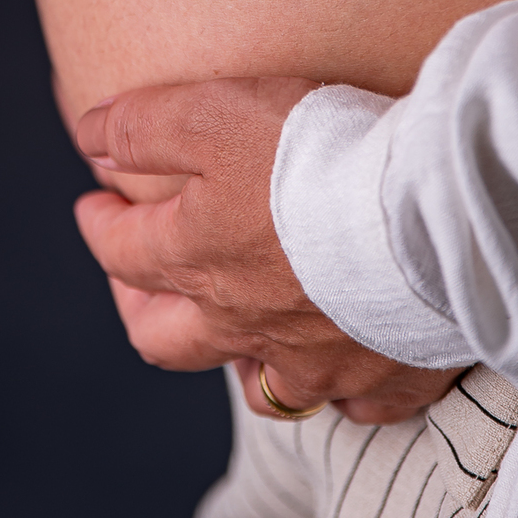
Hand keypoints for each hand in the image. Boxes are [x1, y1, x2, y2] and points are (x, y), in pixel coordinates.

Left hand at [75, 77, 460, 423]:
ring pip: (259, 387)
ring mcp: (318, 361)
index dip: (99, 224)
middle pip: (167, 339)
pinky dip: (342, 391)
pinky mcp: (388, 376)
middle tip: (134, 285)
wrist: (430, 212)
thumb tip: (88, 138)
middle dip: (140, 310)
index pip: (122, 250)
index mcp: (196, 260)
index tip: (93, 205)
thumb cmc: (315, 155)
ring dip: (238, 364)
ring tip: (235, 335)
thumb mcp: (209, 113)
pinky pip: (354, 405)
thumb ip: (140, 128)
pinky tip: (344, 369)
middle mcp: (245, 323)